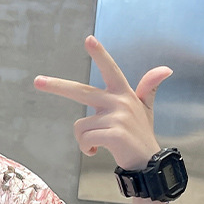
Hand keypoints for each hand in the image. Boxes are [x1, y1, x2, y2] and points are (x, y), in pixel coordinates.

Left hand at [33, 36, 172, 170]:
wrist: (149, 164)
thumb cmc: (141, 135)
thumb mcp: (146, 109)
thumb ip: (149, 88)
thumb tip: (166, 69)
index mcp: (124, 94)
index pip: (110, 70)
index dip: (100, 54)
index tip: (89, 39)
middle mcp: (120, 102)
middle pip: (80, 91)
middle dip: (56, 86)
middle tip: (37, 81)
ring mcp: (117, 117)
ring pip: (80, 126)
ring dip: (83, 140)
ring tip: (96, 145)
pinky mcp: (114, 133)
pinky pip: (85, 139)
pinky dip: (86, 148)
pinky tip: (95, 152)